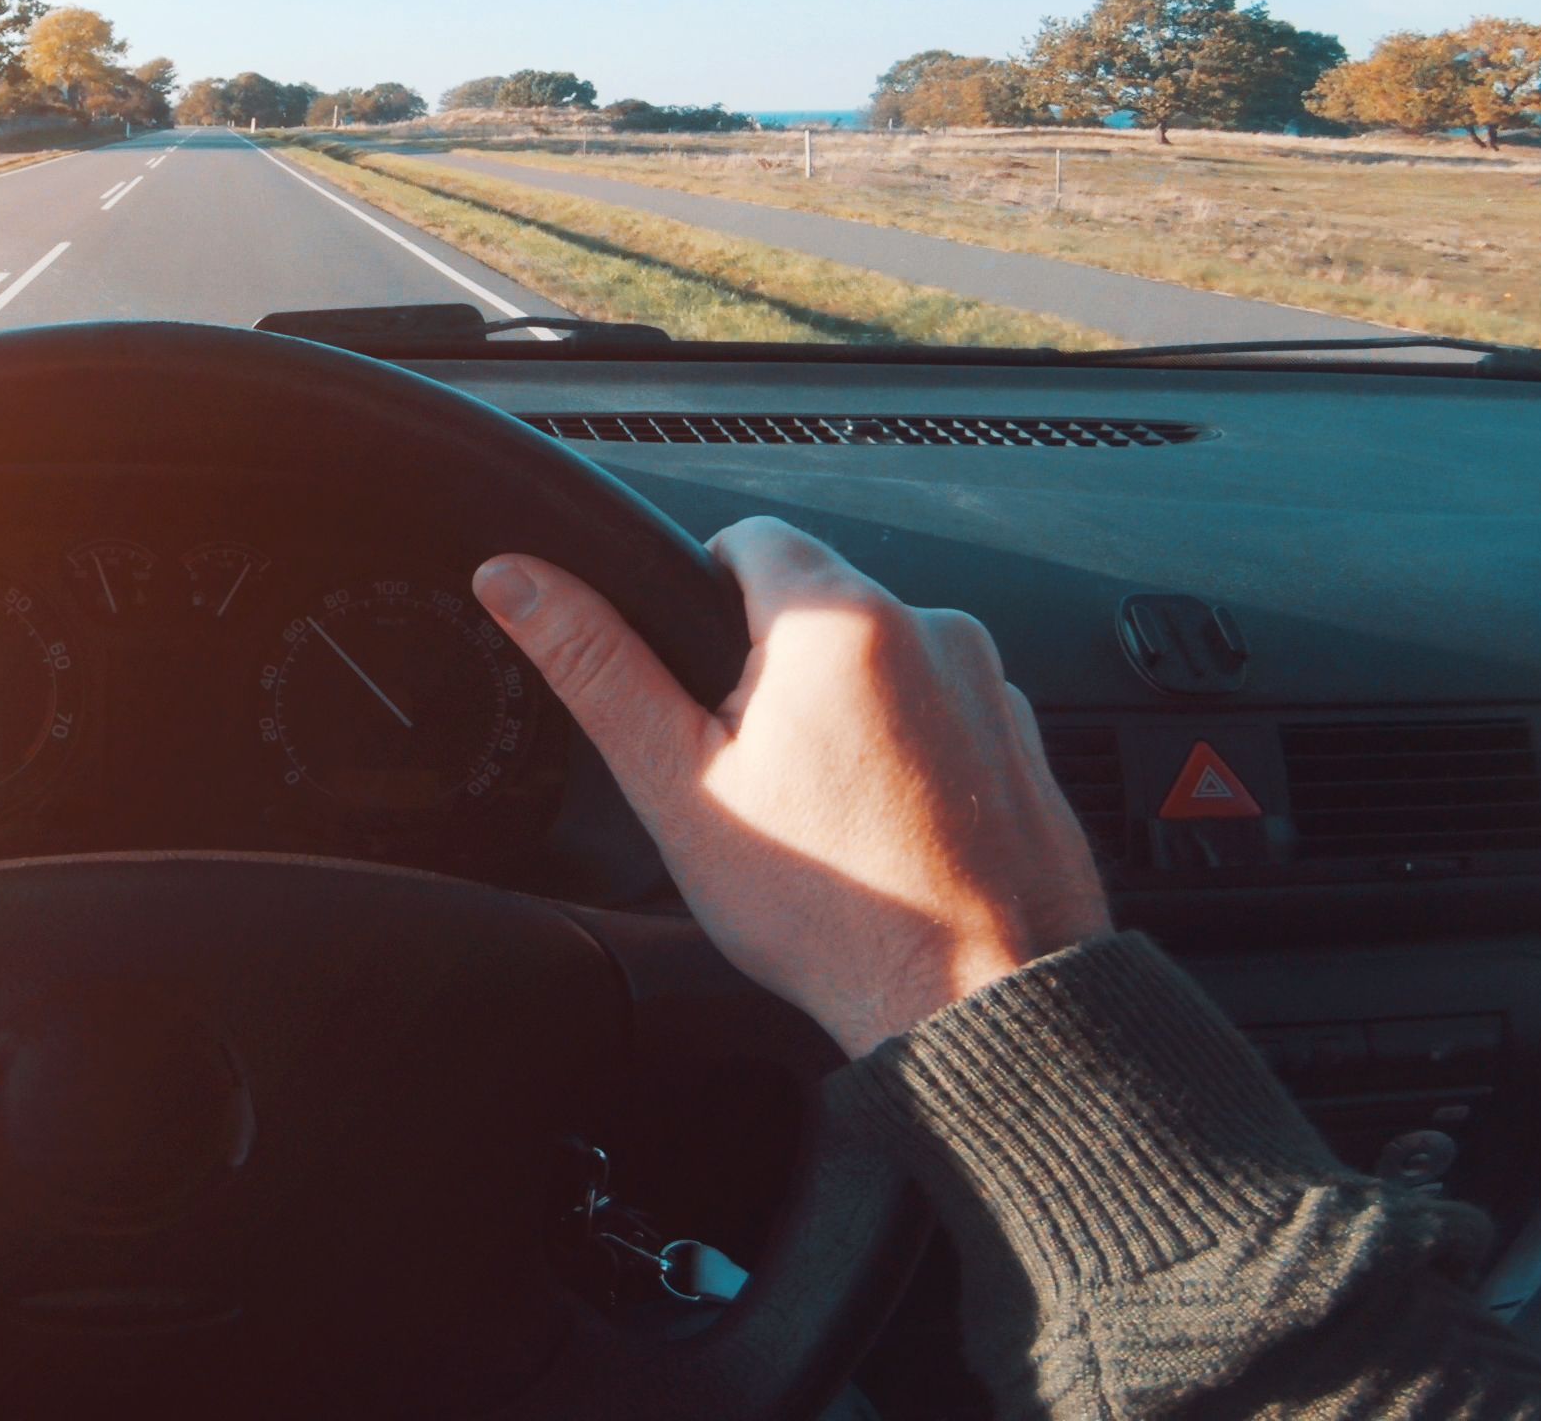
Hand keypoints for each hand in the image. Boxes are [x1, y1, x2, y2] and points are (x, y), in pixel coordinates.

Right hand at [473, 517, 1105, 1055]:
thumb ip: (595, 665)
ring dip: (843, 711)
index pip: (747, 537)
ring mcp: (991, 684)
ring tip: (826, 816)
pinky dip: (908, 753)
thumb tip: (518, 583)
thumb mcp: (679, 786)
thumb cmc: (835, 913)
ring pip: (880, 661)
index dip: (700, 602)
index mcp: (838, 620)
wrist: (975, 1003)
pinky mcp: (1023, 739)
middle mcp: (933, 628)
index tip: (699, 691)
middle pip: (815, 605)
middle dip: (770, 672)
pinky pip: (941, 712)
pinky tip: (885, 830)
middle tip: (752, 774)